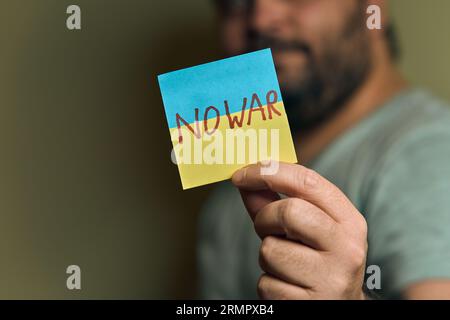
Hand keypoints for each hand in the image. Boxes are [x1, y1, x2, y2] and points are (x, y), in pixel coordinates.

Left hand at [232, 162, 367, 299]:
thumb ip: (276, 203)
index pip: (307, 182)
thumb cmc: (318, 261)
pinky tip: (288, 287)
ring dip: (267, 256)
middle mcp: (346, 248)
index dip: (268, 172)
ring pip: (270, 250)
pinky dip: (269, 283)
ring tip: (287, 264)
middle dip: (265, 219)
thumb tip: (245, 182)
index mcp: (349, 221)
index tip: (240, 174)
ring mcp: (331, 280)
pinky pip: (267, 283)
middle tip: (266, 229)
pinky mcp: (309, 305)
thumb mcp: (307, 229)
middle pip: (288, 212)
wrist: (340, 308)